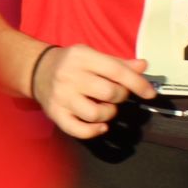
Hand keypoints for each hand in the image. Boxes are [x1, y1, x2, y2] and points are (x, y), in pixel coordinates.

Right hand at [33, 43, 157, 139]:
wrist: (37, 69)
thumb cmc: (72, 63)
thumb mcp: (93, 56)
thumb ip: (119, 63)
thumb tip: (144, 66)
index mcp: (83, 57)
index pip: (116, 71)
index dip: (137, 83)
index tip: (150, 93)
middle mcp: (70, 76)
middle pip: (108, 93)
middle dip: (121, 97)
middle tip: (118, 95)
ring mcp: (61, 97)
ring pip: (95, 114)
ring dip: (109, 114)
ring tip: (106, 108)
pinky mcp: (55, 114)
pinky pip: (78, 130)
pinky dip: (94, 131)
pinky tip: (101, 126)